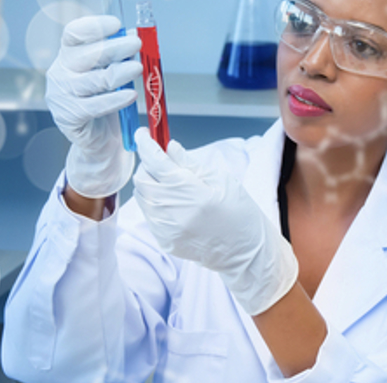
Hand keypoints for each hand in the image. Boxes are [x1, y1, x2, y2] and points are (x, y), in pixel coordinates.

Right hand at [45, 15, 142, 198]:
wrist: (100, 139)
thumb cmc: (106, 100)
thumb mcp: (111, 73)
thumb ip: (118, 56)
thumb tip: (134, 36)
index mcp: (68, 56)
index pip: (74, 34)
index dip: (93, 26)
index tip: (116, 24)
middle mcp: (60, 72)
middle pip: (86, 55)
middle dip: (114, 48)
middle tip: (136, 44)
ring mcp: (61, 95)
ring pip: (93, 80)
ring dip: (118, 73)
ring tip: (137, 68)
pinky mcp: (69, 117)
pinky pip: (95, 106)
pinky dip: (115, 99)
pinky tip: (131, 95)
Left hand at [132, 129, 297, 314]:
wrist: (244, 252)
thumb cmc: (239, 212)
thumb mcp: (221, 180)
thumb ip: (190, 164)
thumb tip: (169, 147)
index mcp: (192, 194)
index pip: (156, 162)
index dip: (146, 144)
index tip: (144, 134)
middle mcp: (174, 213)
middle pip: (142, 179)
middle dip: (148, 165)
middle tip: (163, 160)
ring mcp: (166, 229)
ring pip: (142, 196)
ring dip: (151, 184)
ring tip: (172, 184)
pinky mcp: (164, 240)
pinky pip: (149, 213)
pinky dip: (155, 202)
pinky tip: (175, 203)